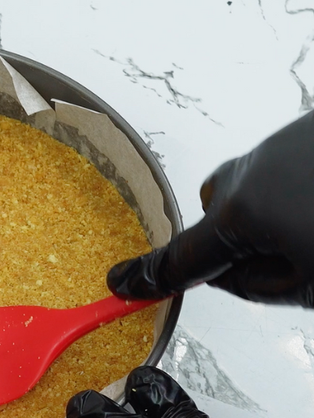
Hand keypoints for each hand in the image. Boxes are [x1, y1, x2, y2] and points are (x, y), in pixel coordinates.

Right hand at [108, 112, 313, 306]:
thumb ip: (255, 285)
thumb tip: (226, 271)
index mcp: (243, 211)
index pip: (185, 257)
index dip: (151, 277)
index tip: (122, 283)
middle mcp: (249, 170)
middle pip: (222, 222)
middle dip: (248, 242)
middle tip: (306, 255)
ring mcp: (276, 145)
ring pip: (252, 195)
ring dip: (279, 213)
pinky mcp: (299, 132)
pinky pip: (278, 170)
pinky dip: (298, 188)